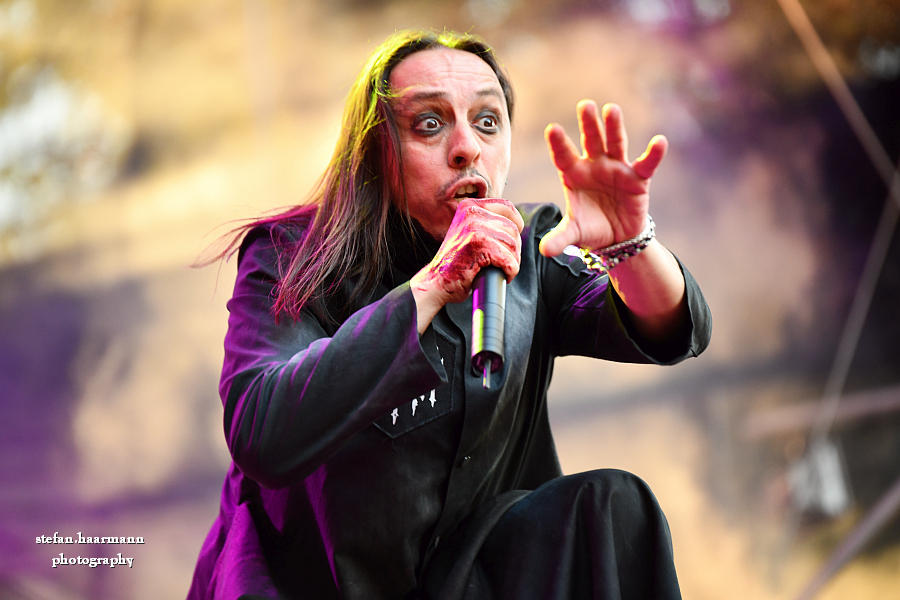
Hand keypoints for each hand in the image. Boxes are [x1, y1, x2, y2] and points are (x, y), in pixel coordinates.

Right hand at [410, 198, 522, 331]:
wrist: (436, 281)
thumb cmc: (457, 261)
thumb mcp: (469, 232)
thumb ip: (487, 223)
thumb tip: (517, 224)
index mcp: (469, 206)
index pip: (507, 207)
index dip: (517, 224)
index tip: (512, 240)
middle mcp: (471, 213)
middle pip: (513, 229)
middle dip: (513, 249)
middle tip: (502, 262)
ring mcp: (474, 228)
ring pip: (512, 245)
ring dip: (512, 262)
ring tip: (499, 269)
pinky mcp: (479, 246)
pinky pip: (509, 260)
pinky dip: (510, 271)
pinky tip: (502, 275)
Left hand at [539, 100, 667, 256]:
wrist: (616, 238)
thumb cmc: (590, 229)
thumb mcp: (574, 235)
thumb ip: (560, 239)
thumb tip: (544, 251)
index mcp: (574, 175)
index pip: (564, 157)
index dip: (559, 144)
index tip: (552, 129)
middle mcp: (594, 166)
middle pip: (590, 141)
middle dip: (588, 124)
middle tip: (585, 105)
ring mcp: (616, 168)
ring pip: (615, 144)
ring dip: (614, 127)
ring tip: (611, 109)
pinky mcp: (637, 178)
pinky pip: (645, 164)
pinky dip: (653, 154)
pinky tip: (659, 142)